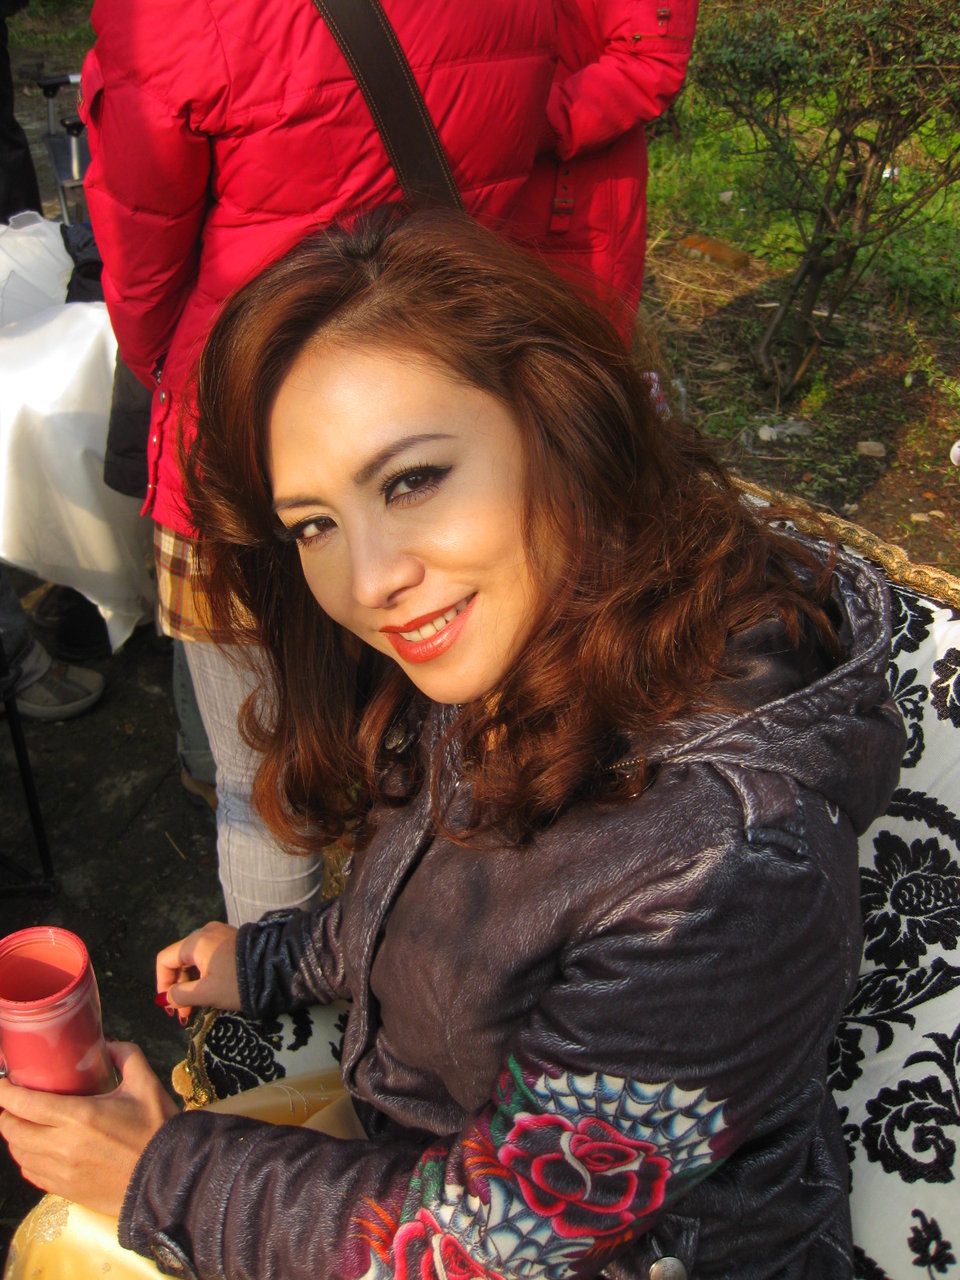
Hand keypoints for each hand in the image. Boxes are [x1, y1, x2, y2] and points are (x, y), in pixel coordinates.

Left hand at [0, 1042, 177, 1216]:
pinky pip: (30, 1172)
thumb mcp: (146, 1085)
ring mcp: (60, 1172)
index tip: (0, 1081)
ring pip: (18, 1153)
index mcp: (79, 1117)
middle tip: (11, 1099)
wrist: (167, 1178)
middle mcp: (62, 1146)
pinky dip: (26, 1157)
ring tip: (23, 1121)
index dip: (4, 1092)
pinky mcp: (64, 1189)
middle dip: (5, 1112)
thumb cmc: (157, 1129)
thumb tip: (109, 1045)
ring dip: (14, 1135)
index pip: (25, 1104)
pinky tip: (35, 1147)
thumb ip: (127, 1057)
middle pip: (12, 1130)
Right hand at [156, 921, 240, 1016]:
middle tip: (184, 1014)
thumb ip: (180, 995)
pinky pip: (210, 958)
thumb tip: (166, 997)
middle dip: (179, 988)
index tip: (168, 1006)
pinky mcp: (233, 941)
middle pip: (180, 960)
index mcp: (196, 942)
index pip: (165, 960)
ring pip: (195, 961)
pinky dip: (205, 975)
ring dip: (192, 985)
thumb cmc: (239, 982)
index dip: (161, 984)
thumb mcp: (206, 993)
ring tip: (195, 1009)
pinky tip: (209, 993)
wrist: (278, 969)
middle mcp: (206, 933)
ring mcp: (220, 934)